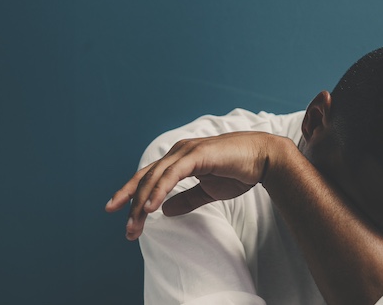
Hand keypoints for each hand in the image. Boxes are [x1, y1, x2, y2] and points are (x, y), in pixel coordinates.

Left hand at [105, 131, 282, 239]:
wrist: (264, 159)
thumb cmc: (239, 171)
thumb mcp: (208, 191)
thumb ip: (186, 199)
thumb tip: (165, 211)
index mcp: (180, 159)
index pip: (149, 176)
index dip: (131, 193)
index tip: (118, 212)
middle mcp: (179, 152)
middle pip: (146, 178)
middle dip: (133, 205)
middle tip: (128, 231)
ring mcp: (187, 151)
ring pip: (155, 177)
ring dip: (143, 202)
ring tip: (135, 225)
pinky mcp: (197, 155)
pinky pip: (172, 174)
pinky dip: (160, 190)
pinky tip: (151, 207)